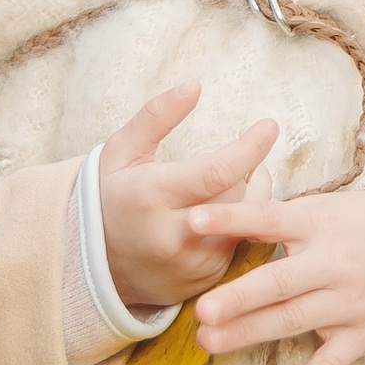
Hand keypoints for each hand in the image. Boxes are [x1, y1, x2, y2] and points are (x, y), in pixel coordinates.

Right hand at [98, 82, 278, 308]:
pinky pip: (240, 245)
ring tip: (234, 181)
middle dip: (247, 170)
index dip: (250, 148)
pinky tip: (223, 214)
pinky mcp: (205, 280)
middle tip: (243, 157)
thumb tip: (195, 84)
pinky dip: (239, 225)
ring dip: (250, 197)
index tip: (269, 126)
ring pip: (245, 222)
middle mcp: (174, 234)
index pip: (216, 171)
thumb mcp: (122, 150)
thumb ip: (157, 115)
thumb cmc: (111, 195)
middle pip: (238, 195)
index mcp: (151, 196)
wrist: (94, 263)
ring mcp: (192, 263)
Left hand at [186, 190, 364, 364]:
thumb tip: (215, 219)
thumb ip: (276, 218)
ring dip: (252, 333)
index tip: (194, 219)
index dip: (234, 219)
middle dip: (240, 298)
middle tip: (201, 311)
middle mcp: (333, 263)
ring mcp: (350, 301)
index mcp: (318, 224)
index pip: (270, 219)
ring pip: (295, 320)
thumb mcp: (324, 208)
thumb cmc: (361, 223)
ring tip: (208, 343)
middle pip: (281, 282)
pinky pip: (332, 364)